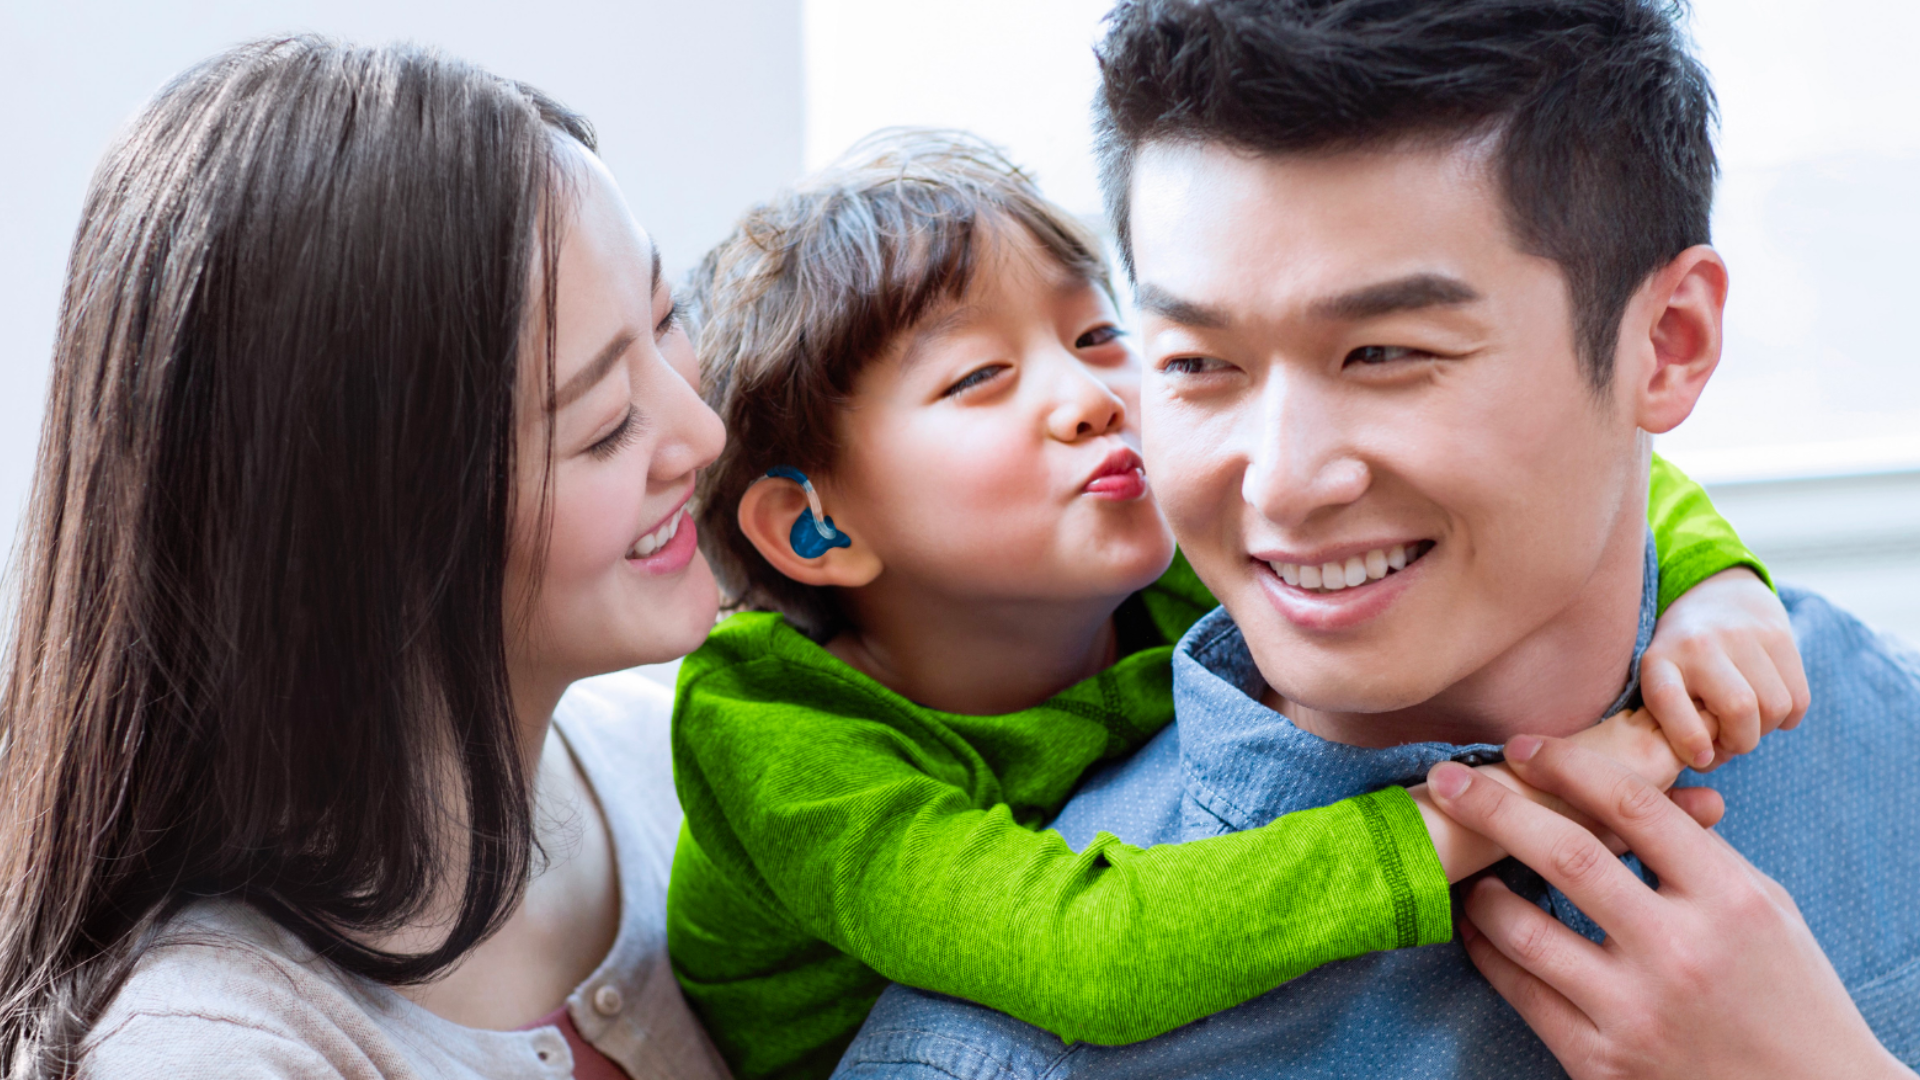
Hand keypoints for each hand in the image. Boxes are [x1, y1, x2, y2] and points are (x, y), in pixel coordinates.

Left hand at [1426, 737, 1910, 1079]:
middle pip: (1566, 856)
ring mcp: (1635, 1011)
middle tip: (1448, 780)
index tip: (1522, 748)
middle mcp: (1678, 952)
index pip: (1633, 808)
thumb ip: (1698, 849)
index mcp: (1728, 901)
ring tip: (1468, 867)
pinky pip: (1521, 993)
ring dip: (1481, 891)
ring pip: (1524, 930)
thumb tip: (1628, 785)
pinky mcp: (1601, 1062)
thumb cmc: (1789, 996)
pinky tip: (1476, 926)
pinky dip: (1487, 951)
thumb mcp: (1765, 908)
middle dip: (1495, 808)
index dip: (1568, 766)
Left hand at [1642, 567, 1809, 768]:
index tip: (1702, 757)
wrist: (1713, 594)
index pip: (1667, 698)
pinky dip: (1788, 717)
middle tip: (1730, 740)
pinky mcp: (1778, 633)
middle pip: (1739, 710)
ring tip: (1748, 720)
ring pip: (1775, 707)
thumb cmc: (1684, 661)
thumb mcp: (1663, 685)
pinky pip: (1799, 698)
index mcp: (1659, 660)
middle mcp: (1698, 643)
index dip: (1687, 738)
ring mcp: (1740, 634)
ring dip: (1766, 728)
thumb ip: (1676, 724)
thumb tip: (1708, 760)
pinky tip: (1769, 708)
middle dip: (1740, 742)